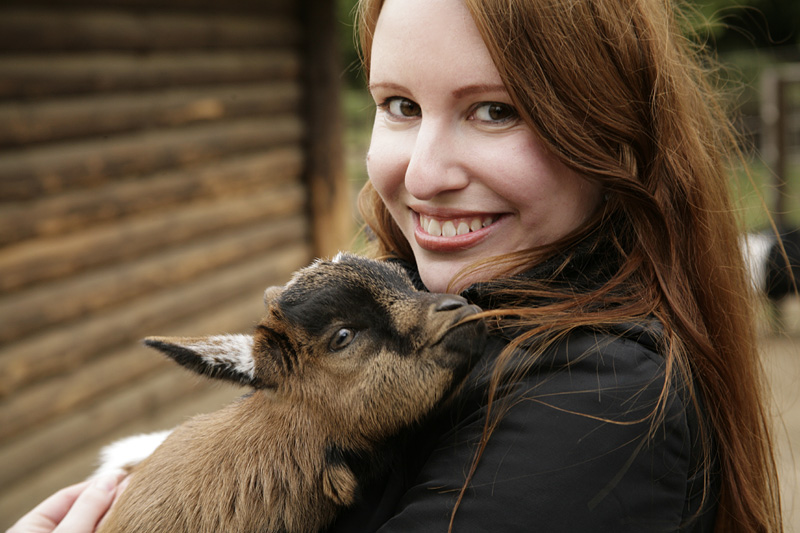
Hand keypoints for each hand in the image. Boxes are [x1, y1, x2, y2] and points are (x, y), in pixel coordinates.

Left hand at [7, 471, 126, 532]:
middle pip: (81, 511)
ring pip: (90, 524)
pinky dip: (111, 527)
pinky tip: (125, 520)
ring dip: (111, 514)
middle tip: (134, 488)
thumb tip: (111, 478)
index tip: (124, 476)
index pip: (67, 496)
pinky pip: (95, 532)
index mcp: (30, 528)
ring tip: (133, 503)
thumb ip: (88, 507)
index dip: (97, 485)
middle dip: (107, 499)